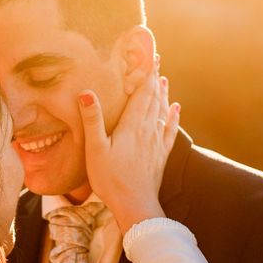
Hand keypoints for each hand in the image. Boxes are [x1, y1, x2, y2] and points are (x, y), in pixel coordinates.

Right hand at [77, 67, 179, 233]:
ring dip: (163, 94)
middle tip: (156, 61)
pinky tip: (175, 109)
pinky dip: (172, 117)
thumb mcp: (95, 149)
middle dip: (154, 79)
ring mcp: (156, 143)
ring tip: (164, 80)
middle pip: (153, 99)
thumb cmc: (111, 179)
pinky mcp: (161, 156)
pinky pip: (169, 131)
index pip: (141, 93)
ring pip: (162, 112)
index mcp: (131, 126)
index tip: (149, 56)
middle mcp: (147, 130)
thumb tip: (86, 92)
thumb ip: (93, 120)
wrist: (136, 206)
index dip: (145, 74)